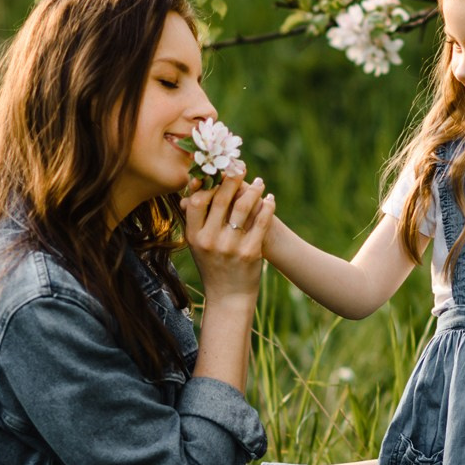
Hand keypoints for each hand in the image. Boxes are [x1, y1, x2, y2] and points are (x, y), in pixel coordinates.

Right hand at [181, 173, 274, 303]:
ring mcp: (230, 247)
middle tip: (241, 166)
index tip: (217, 170)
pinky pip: (261, 222)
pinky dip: (267, 207)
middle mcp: (210, 240)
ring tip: (259, 183)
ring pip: (243, 207)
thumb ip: (196, 219)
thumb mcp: (197, 245)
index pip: (197, 200)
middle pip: (221, 199)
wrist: (228, 298)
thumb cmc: (213, 267)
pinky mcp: (250, 252)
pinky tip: (270, 199)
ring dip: (253, 190)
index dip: (207, 182)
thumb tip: (193, 187)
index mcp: (193, 236)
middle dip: (233, 178)